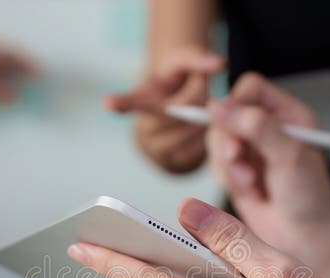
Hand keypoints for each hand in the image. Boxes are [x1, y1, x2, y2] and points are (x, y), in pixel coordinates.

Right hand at [104, 48, 224, 172]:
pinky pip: (199, 150)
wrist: (173, 120)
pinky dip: (207, 137)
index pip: (134, 100)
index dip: (122, 102)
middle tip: (199, 90)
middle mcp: (144, 128)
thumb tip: (222, 64)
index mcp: (143, 99)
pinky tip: (202, 130)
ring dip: (206, 118)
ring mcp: (156, 150)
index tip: (108, 103)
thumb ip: (197, 59)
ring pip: (193, 130)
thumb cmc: (177, 86)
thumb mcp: (180, 65)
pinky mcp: (171, 166)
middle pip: (181, 110)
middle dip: (198, 96)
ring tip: (200, 112)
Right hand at [206, 72, 329, 265]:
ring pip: (217, 140)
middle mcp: (268, 129)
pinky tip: (250, 193)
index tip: (230, 122)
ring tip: (249, 183)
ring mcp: (252, 151)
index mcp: (288, 115)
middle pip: (226, 113)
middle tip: (236, 157)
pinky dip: (227, 179)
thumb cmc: (310, 198)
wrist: (308, 240)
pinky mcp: (238, 173)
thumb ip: (256, 126)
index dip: (236, 102)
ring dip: (228, 163)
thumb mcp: (289, 155)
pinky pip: (216, 165)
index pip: (251, 89)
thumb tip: (220, 106)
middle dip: (227, 138)